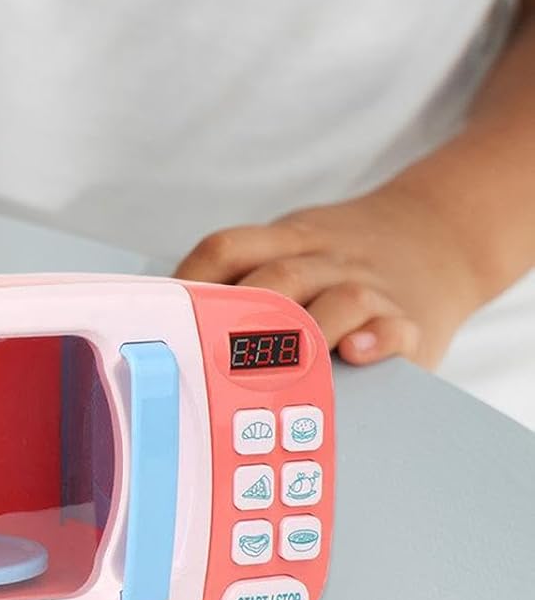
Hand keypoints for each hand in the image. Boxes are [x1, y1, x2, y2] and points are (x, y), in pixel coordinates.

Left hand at [174, 184, 484, 367]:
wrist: (438, 235)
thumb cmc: (338, 259)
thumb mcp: (290, 245)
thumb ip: (242, 272)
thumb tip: (168, 316)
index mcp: (285, 241)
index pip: (228, 248)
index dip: (191, 279)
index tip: (162, 317)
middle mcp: (325, 260)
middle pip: (278, 277)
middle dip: (243, 315)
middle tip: (210, 354)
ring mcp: (370, 287)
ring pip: (339, 298)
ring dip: (305, 330)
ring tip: (276, 364)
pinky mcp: (410, 319)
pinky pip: (395, 325)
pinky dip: (376, 339)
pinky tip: (354, 353)